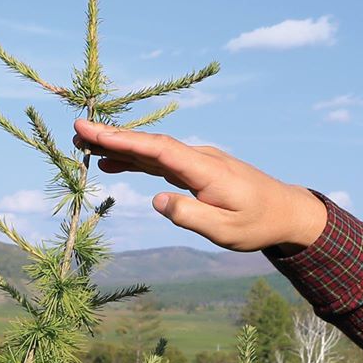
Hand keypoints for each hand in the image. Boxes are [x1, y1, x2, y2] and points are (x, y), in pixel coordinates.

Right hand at [73, 119, 327, 251]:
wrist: (286, 211)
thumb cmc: (257, 224)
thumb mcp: (226, 231)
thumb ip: (191, 215)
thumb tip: (158, 200)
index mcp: (205, 169)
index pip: (157, 149)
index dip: (123, 140)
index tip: (92, 131)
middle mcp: (199, 157)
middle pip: (150, 143)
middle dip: (113, 136)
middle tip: (76, 131)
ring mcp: (197, 160)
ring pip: (153, 149)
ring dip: (120, 146)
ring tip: (85, 146)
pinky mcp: (197, 167)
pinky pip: (161, 158)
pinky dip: (136, 157)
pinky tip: (114, 161)